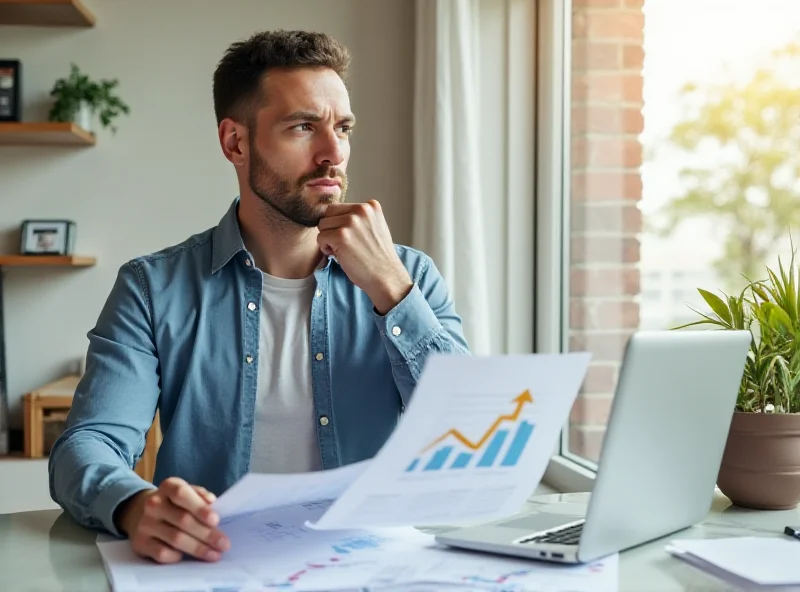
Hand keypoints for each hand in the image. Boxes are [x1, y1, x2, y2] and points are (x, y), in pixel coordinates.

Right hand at [115, 478, 229, 563]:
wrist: (139, 512)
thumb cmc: (174, 503)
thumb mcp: (187, 492)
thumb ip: (200, 495)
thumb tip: (211, 503)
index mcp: (168, 486)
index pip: (182, 494)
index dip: (200, 508)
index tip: (216, 521)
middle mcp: (154, 503)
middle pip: (183, 520)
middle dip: (207, 534)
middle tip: (224, 544)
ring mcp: (145, 524)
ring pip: (175, 539)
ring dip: (198, 548)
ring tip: (214, 554)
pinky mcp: (140, 543)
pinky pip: (162, 553)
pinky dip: (177, 556)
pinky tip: (187, 557)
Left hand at [317, 200, 412, 313]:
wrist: (386, 276)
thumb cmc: (378, 257)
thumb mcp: (375, 227)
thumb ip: (359, 218)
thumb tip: (332, 213)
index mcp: (370, 206)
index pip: (338, 208)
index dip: (339, 224)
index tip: (351, 238)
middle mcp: (361, 209)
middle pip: (328, 213)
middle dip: (331, 229)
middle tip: (345, 244)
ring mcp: (351, 222)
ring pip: (322, 225)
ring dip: (328, 239)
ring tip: (343, 250)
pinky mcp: (341, 236)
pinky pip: (320, 238)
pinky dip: (326, 249)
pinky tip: (340, 255)